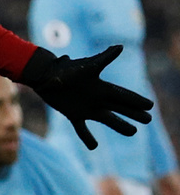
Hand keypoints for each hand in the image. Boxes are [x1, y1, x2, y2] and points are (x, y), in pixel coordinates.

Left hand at [19, 46, 152, 149]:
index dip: (136, 101)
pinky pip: (82, 128)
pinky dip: (87, 137)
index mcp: (101, 87)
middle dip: (133, 113)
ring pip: (106, 118)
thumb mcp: (87, 65)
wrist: (45, 74)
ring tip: (133, 132)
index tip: (150, 105)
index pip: (123, 95)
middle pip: (119, 107)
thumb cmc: (65, 68)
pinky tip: (94, 147)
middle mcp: (96, 98)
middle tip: (148, 119)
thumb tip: (121, 47)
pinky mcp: (73, 114)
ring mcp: (86, 107)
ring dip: (119, 125)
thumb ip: (104, 58)